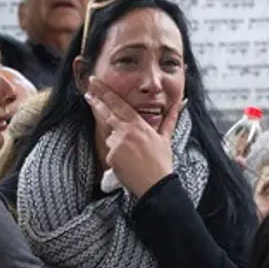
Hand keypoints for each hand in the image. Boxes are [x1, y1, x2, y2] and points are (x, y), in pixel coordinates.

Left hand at [86, 77, 181, 197]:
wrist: (156, 184)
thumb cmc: (162, 162)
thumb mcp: (166, 138)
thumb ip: (170, 118)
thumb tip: (181, 103)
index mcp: (139, 125)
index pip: (119, 104)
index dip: (105, 92)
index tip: (95, 83)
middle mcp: (126, 131)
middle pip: (107, 113)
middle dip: (96, 101)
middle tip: (88, 91)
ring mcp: (117, 144)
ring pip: (110, 137)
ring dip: (117, 143)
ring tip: (132, 156)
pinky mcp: (111, 157)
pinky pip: (110, 153)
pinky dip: (117, 158)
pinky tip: (128, 164)